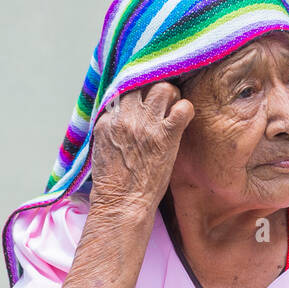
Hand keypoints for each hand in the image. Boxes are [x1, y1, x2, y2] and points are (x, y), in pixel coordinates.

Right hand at [89, 81, 193, 213]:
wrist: (121, 205)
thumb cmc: (112, 183)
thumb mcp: (101, 147)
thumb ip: (110, 126)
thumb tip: (120, 114)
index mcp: (108, 118)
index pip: (124, 88)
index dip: (137, 91)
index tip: (143, 99)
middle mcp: (126, 116)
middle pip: (143, 82)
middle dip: (153, 89)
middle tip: (160, 104)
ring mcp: (147, 124)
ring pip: (164, 88)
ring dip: (171, 97)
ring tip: (172, 110)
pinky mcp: (166, 136)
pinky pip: (183, 108)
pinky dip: (186, 110)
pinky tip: (183, 121)